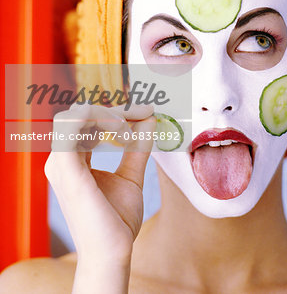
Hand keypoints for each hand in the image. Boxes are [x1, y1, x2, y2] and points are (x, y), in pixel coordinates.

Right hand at [44, 102, 154, 264]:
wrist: (113, 252)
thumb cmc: (117, 220)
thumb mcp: (131, 176)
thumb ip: (138, 147)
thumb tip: (149, 118)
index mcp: (73, 161)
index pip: (88, 121)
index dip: (118, 112)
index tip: (147, 112)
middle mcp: (62, 159)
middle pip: (82, 114)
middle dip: (116, 109)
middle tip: (143, 115)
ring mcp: (61, 163)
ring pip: (75, 114)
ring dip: (107, 113)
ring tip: (129, 129)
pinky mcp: (66, 168)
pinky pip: (71, 125)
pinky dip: (99, 118)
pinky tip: (123, 132)